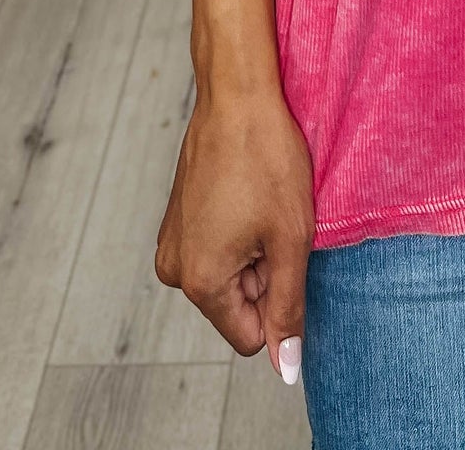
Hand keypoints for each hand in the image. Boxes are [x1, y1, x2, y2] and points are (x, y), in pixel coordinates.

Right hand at [155, 80, 314, 382]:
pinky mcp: (177, 220)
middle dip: (265, 271)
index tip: (284, 251)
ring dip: (255, 248)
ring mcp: (172, 243)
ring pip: (230, 274)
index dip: (278, 299)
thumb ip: (288, 309)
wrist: (237, 95)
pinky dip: (240, 229)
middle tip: (275, 220)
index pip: (250, 335)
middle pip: (239, 304)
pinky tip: (247, 192)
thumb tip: (286, 368)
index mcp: (201, 282)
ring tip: (261, 203)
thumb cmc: (266, 159)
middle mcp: (176, 270)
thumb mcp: (291, 239)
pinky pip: (217, 247)